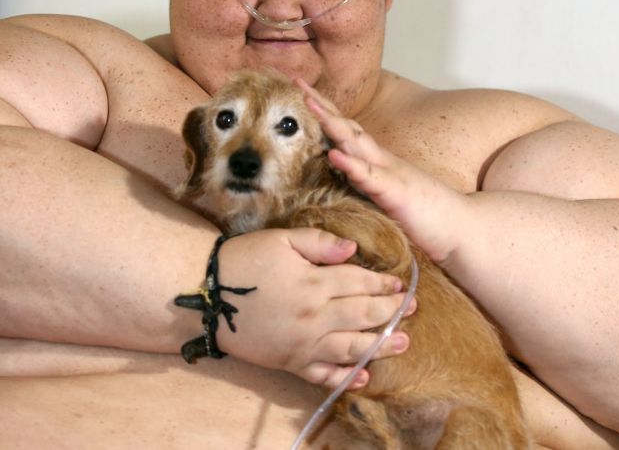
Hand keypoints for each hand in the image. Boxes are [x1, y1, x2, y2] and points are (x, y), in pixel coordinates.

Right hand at [214, 227, 414, 389]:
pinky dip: (344, 378)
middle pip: (363, 314)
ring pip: (352, 347)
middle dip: (391, 311)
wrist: (207, 295)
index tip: (400, 284)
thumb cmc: (243, 260)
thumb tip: (353, 250)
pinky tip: (363, 378)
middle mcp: (315, 316)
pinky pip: (322, 374)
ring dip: (381, 345)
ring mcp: (304, 343)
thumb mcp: (281, 239)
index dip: (383, 283)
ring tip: (404, 343)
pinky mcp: (291, 362)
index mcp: (314, 283)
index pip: (360, 283)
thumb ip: (319, 243)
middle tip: (412, 309)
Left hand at [296, 79, 462, 266]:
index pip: (348, 132)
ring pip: (355, 143)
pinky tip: (334, 155)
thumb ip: (368, 186)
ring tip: (310, 105)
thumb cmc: (426, 217)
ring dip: (331, 123)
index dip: (326, 112)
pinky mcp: (396, 193)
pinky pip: (370, 177)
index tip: (304, 94)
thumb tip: (346, 181)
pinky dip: (350, 165)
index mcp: (379, 163)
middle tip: (298, 83)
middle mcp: (383, 161)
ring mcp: (390, 174)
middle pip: (348, 127)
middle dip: (322, 105)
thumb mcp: (389, 197)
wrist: (462, 229)